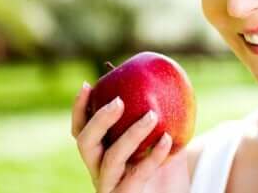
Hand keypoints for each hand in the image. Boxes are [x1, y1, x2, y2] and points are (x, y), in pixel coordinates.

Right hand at [71, 81, 190, 192]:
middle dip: (99, 120)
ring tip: (152, 115)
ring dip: (131, 134)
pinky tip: (168, 139)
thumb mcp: (161, 132)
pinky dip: (153, 155)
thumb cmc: (166, 161)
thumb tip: (158, 76)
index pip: (81, 129)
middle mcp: (99, 169)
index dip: (79, 108)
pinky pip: (137, 174)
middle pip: (86, 143)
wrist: (177, 192)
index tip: (88, 85)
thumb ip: (156, 110)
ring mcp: (112, 185)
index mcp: (101, 152)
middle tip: (119, 101)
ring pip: (111, 158)